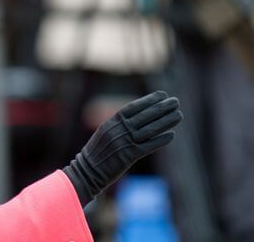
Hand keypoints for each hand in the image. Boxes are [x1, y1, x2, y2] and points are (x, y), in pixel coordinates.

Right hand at [63, 91, 182, 205]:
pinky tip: (171, 135)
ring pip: (149, 129)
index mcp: (111, 122)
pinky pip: (148, 146)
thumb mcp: (104, 133)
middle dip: (161, 108)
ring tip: (179, 115)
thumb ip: (118, 125)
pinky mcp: (128, 156)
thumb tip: (136, 118)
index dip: (148, 100)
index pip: (132, 107)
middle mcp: (118, 130)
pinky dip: (160, 140)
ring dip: (166, 122)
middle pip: (144, 116)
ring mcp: (124, 142)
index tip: (162, 94)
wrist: (86, 171)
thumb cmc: (96, 153)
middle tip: (175, 101)